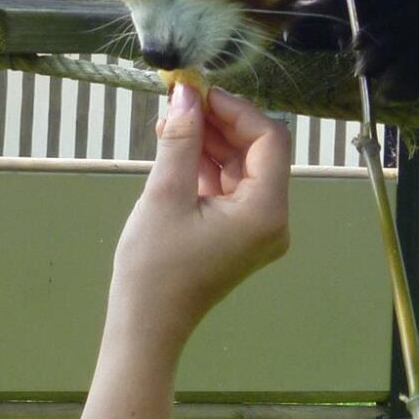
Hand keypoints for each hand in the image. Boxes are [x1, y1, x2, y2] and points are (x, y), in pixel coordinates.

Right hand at [109, 85, 290, 346]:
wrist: (146, 325)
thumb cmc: (154, 267)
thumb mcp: (164, 195)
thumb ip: (180, 140)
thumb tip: (185, 95)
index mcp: (266, 211)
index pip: (269, 139)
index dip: (235, 108)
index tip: (196, 93)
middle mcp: (272, 219)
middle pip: (258, 151)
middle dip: (220, 122)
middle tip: (178, 101)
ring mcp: (257, 228)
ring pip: (242, 166)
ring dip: (209, 141)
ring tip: (169, 122)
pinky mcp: (238, 233)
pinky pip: (230, 186)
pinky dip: (205, 165)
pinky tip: (175, 149)